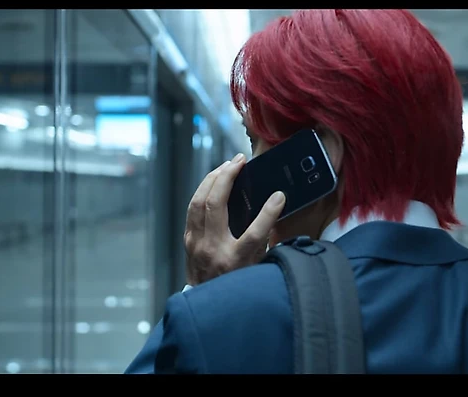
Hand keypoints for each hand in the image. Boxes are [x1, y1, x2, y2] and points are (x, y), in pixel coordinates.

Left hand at [184, 153, 285, 285]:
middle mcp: (212, 251)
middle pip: (215, 206)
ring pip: (198, 202)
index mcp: (235, 262)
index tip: (279, 195)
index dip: (269, 212)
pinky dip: (202, 191)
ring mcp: (196, 244)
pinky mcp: (188, 239)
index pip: (255, 234)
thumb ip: (264, 240)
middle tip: (239, 162)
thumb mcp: (258, 267)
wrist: (208, 305)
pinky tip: (212, 182)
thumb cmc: (237, 283)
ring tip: (226, 166)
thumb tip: (274, 206)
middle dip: (227, 178)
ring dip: (211, 179)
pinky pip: (192, 208)